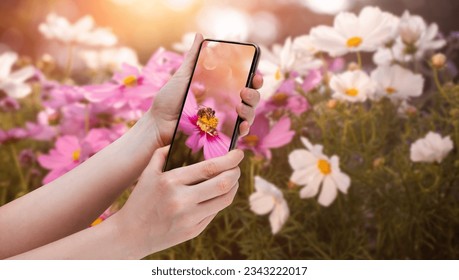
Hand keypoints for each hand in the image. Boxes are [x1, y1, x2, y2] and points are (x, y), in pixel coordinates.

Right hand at [112, 146, 243, 256]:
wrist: (130, 234)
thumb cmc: (140, 200)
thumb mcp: (147, 173)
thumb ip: (163, 153)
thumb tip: (184, 140)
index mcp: (171, 181)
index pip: (210, 167)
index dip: (230, 159)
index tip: (239, 153)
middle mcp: (182, 200)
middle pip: (223, 184)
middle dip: (236, 172)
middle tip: (237, 166)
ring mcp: (189, 218)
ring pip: (224, 200)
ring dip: (233, 187)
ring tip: (232, 179)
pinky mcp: (193, 231)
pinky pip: (215, 213)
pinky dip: (220, 201)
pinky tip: (218, 194)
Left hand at [150, 33, 262, 146]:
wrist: (158, 123)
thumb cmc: (168, 100)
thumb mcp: (182, 76)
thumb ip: (194, 58)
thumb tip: (200, 36)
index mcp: (220, 88)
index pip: (244, 82)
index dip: (254, 79)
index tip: (255, 74)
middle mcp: (225, 103)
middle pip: (250, 98)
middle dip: (254, 94)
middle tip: (245, 91)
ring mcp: (225, 120)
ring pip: (249, 115)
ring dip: (250, 110)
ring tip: (240, 106)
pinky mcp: (221, 135)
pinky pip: (239, 133)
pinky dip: (244, 129)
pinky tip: (242, 125)